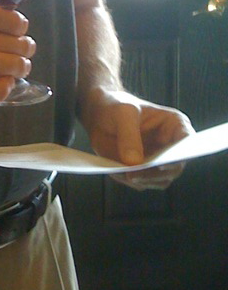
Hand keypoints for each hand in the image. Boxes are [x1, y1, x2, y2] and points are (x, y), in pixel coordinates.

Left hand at [80, 87, 194, 190]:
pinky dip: (128, 180)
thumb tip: (133, 162)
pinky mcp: (143, 171)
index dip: (180, 154)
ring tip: (123, 174)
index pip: (188, 142)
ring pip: (159, 180)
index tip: (165, 162)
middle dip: (156, 173)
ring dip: (142, 180)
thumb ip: (128, 135)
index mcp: (176, 126)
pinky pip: (140, 182)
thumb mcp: (123, 113)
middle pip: (174, 167)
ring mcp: (158, 161)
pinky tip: (115, 171)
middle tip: (135, 174)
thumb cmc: (118, 107)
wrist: (100, 115)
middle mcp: (172, 147)